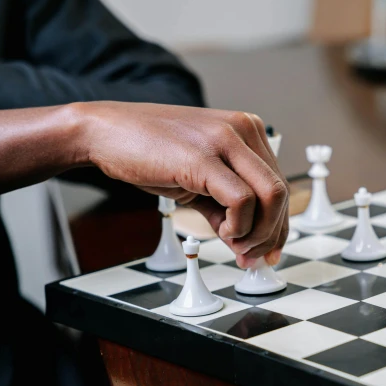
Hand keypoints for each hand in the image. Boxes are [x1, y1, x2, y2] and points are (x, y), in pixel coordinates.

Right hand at [73, 101, 287, 266]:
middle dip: (271, 234)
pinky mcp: (203, 156)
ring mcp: (225, 139)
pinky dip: (238, 226)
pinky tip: (222, 232)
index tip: (268, 251)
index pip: (280, 184)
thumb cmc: (149, 152)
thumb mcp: (199, 181)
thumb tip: (248, 244)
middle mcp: (243, 129)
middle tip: (252, 256)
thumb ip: (226, 208)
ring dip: (258, 232)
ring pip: (271, 195)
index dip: (279, 225)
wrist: (104, 132)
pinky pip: (242, 200)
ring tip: (235, 245)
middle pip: (281, 192)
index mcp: (247, 130)